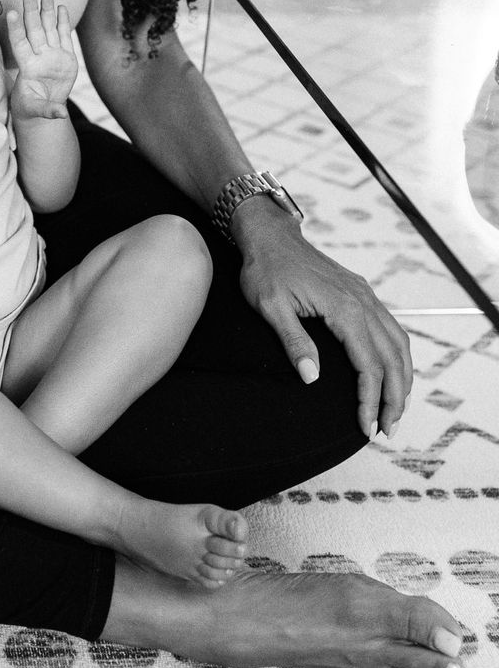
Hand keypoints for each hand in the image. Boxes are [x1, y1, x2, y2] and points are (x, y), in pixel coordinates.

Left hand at [7, 0, 77, 120]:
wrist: (44, 107)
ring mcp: (52, 54)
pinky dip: (63, 22)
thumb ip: (48, 110)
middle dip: (31, 11)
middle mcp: (39, 56)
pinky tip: (61, 6)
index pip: (19, 44)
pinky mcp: (66, 57)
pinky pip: (64, 36)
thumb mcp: (37, 111)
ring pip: (48, 28)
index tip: (11, 13)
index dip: (15, 29)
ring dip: (46, 10)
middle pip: (34, 30)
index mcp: (28, 67)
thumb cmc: (32, 107)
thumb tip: (61, 115)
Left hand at [234, 202, 412, 439]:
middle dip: (394, 398)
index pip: (368, 364)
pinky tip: (393, 376)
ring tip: (394, 412)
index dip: (369, 399)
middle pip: (392, 358)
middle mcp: (363, 302)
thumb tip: (311, 378)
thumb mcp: (270, 307)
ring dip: (402, 380)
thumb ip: (293, 341)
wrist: (271, 236)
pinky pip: (391, 330)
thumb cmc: (265, 270)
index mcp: (343, 308)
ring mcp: (366, 297)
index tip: (365, 427)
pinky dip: (398, 358)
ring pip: (398, 344)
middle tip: (387, 431)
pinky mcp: (362, 295)